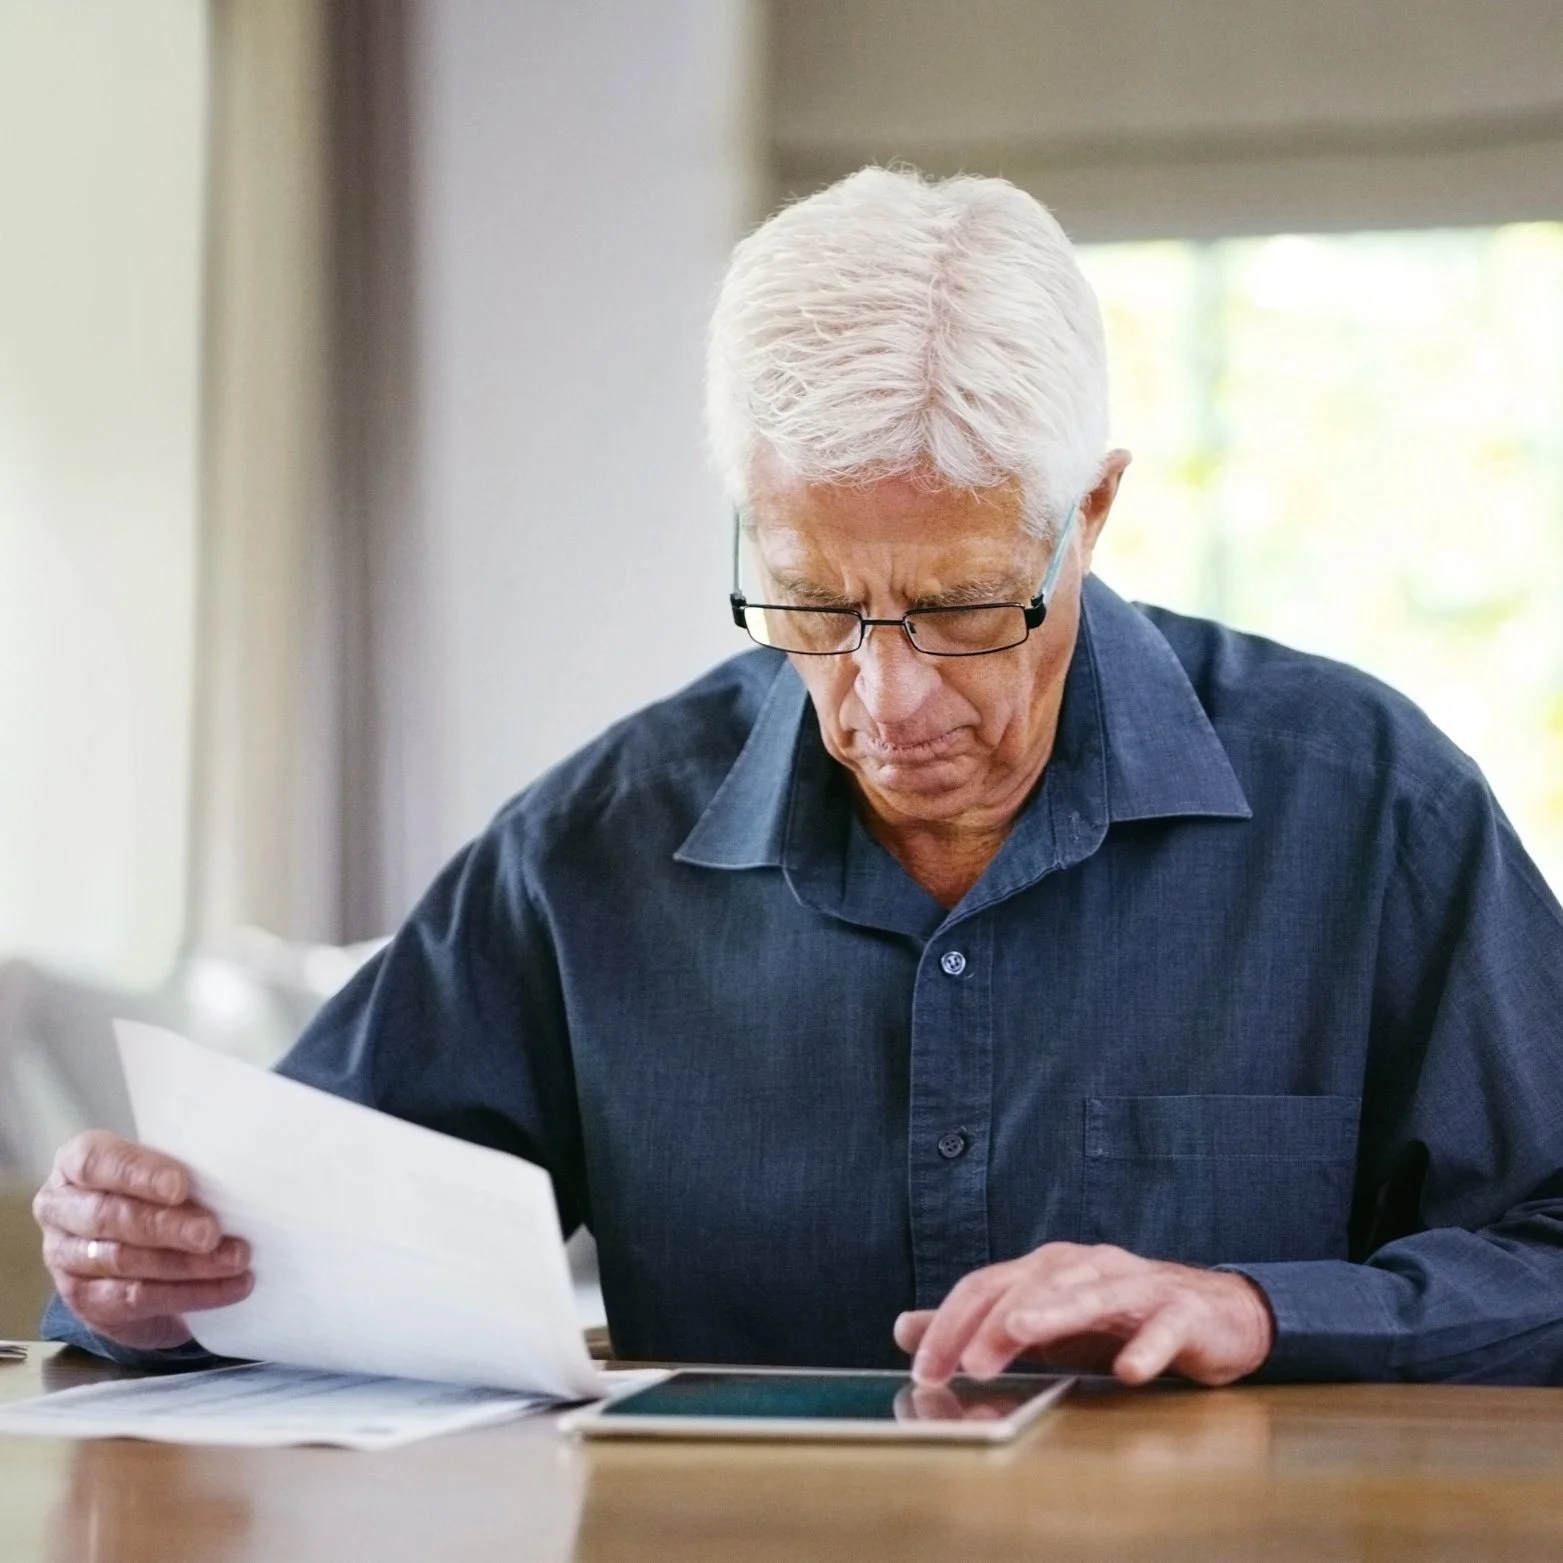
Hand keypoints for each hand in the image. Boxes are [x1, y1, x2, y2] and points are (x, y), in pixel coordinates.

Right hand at [33, 1131, 252, 1350]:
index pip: (95, 1162)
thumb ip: (182, 1166)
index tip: (181, 1185)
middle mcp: (61, 1209)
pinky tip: (227, 1288)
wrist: (132, 1249)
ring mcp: (66, 1258)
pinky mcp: (84, 1301)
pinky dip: (186, 1294)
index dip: (138, 1174)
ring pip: (123, 1262)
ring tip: (234, 1260)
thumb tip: (238, 1169)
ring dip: (185, 1265)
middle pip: (108, 1216)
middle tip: (211, 1232)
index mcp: (76, 1164)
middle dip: (166, 1226)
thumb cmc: (153, 1191)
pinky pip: (134, 1300)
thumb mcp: (161, 1168)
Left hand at [894, 1242, 1273, 1387]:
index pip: (988, 1286)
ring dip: (1054, 1312)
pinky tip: (1129, 1371)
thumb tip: (906, 1329)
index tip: (924, 1369)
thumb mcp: (1042, 1324)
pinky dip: (1145, 1347)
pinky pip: (1163, 1327)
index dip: (953, 1323)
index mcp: (1047, 1268)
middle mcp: (1086, 1265)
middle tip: (968, 1364)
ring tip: (1020, 1332)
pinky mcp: (1182, 1312)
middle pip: (1032, 1285)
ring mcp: (1135, 1284)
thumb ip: (977, 1326)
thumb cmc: (1120, 1320)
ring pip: (1090, 1292)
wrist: (1214, 1314)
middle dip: (995, 1322)